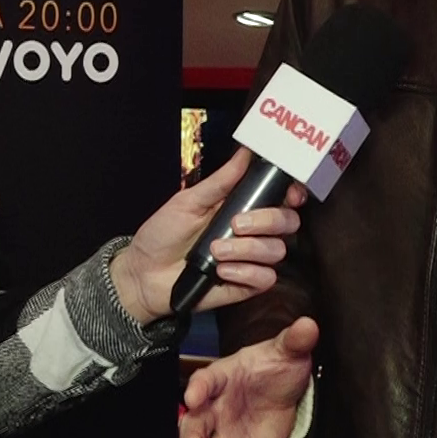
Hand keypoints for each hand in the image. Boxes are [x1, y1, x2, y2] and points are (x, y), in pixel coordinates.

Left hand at [111, 148, 305, 321]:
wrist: (144, 273)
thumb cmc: (163, 234)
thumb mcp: (188, 202)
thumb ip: (220, 181)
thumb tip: (245, 152)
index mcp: (241, 207)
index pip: (281, 198)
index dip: (292, 193)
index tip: (288, 194)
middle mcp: (252, 232)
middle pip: (287, 222)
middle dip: (266, 221)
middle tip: (235, 224)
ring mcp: (251, 259)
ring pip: (276, 251)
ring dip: (246, 250)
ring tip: (215, 251)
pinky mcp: (246, 285)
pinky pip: (265, 278)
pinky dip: (245, 272)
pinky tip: (221, 271)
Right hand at [178, 317, 318, 437]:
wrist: (286, 386)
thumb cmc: (277, 365)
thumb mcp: (288, 351)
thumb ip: (295, 340)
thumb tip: (310, 325)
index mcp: (222, 378)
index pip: (205, 381)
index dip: (197, 389)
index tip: (193, 397)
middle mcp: (215, 411)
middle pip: (194, 428)